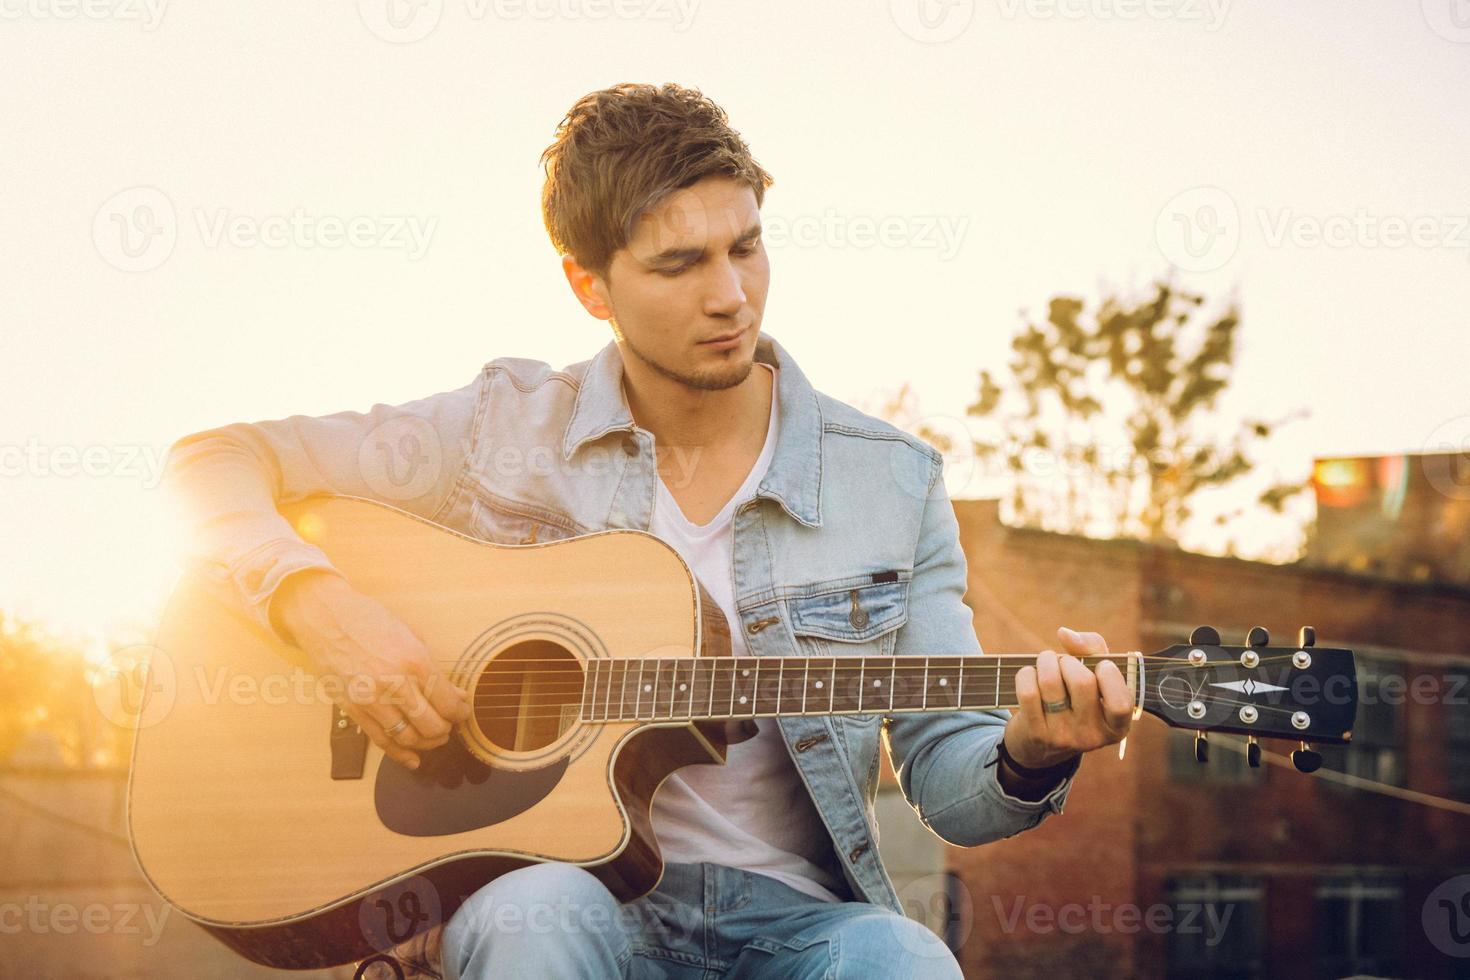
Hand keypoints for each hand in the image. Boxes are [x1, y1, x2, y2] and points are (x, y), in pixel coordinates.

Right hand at [271, 569, 471, 768]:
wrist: (326, 619)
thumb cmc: (370, 621)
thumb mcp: (411, 636)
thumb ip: (434, 669)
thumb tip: (455, 695)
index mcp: (415, 661)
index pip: (448, 703)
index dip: (460, 713)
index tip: (462, 712)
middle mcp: (395, 684)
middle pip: (432, 726)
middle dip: (446, 730)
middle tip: (448, 726)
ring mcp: (372, 700)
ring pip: (408, 738)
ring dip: (426, 743)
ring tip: (433, 737)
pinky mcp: (354, 710)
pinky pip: (381, 741)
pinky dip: (400, 754)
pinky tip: (413, 758)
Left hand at [1004, 626, 1133, 771]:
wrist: (1041, 745)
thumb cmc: (1076, 700)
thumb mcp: (1096, 679)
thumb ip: (1092, 649)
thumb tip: (1064, 633)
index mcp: (1116, 727)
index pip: (1121, 702)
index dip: (1109, 674)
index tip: (1100, 665)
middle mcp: (1092, 736)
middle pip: (1082, 681)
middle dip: (1069, 661)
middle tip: (1064, 663)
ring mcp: (1063, 738)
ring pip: (1050, 681)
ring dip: (1046, 661)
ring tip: (1046, 663)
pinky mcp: (1036, 734)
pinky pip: (1028, 691)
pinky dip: (1026, 674)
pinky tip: (1030, 676)